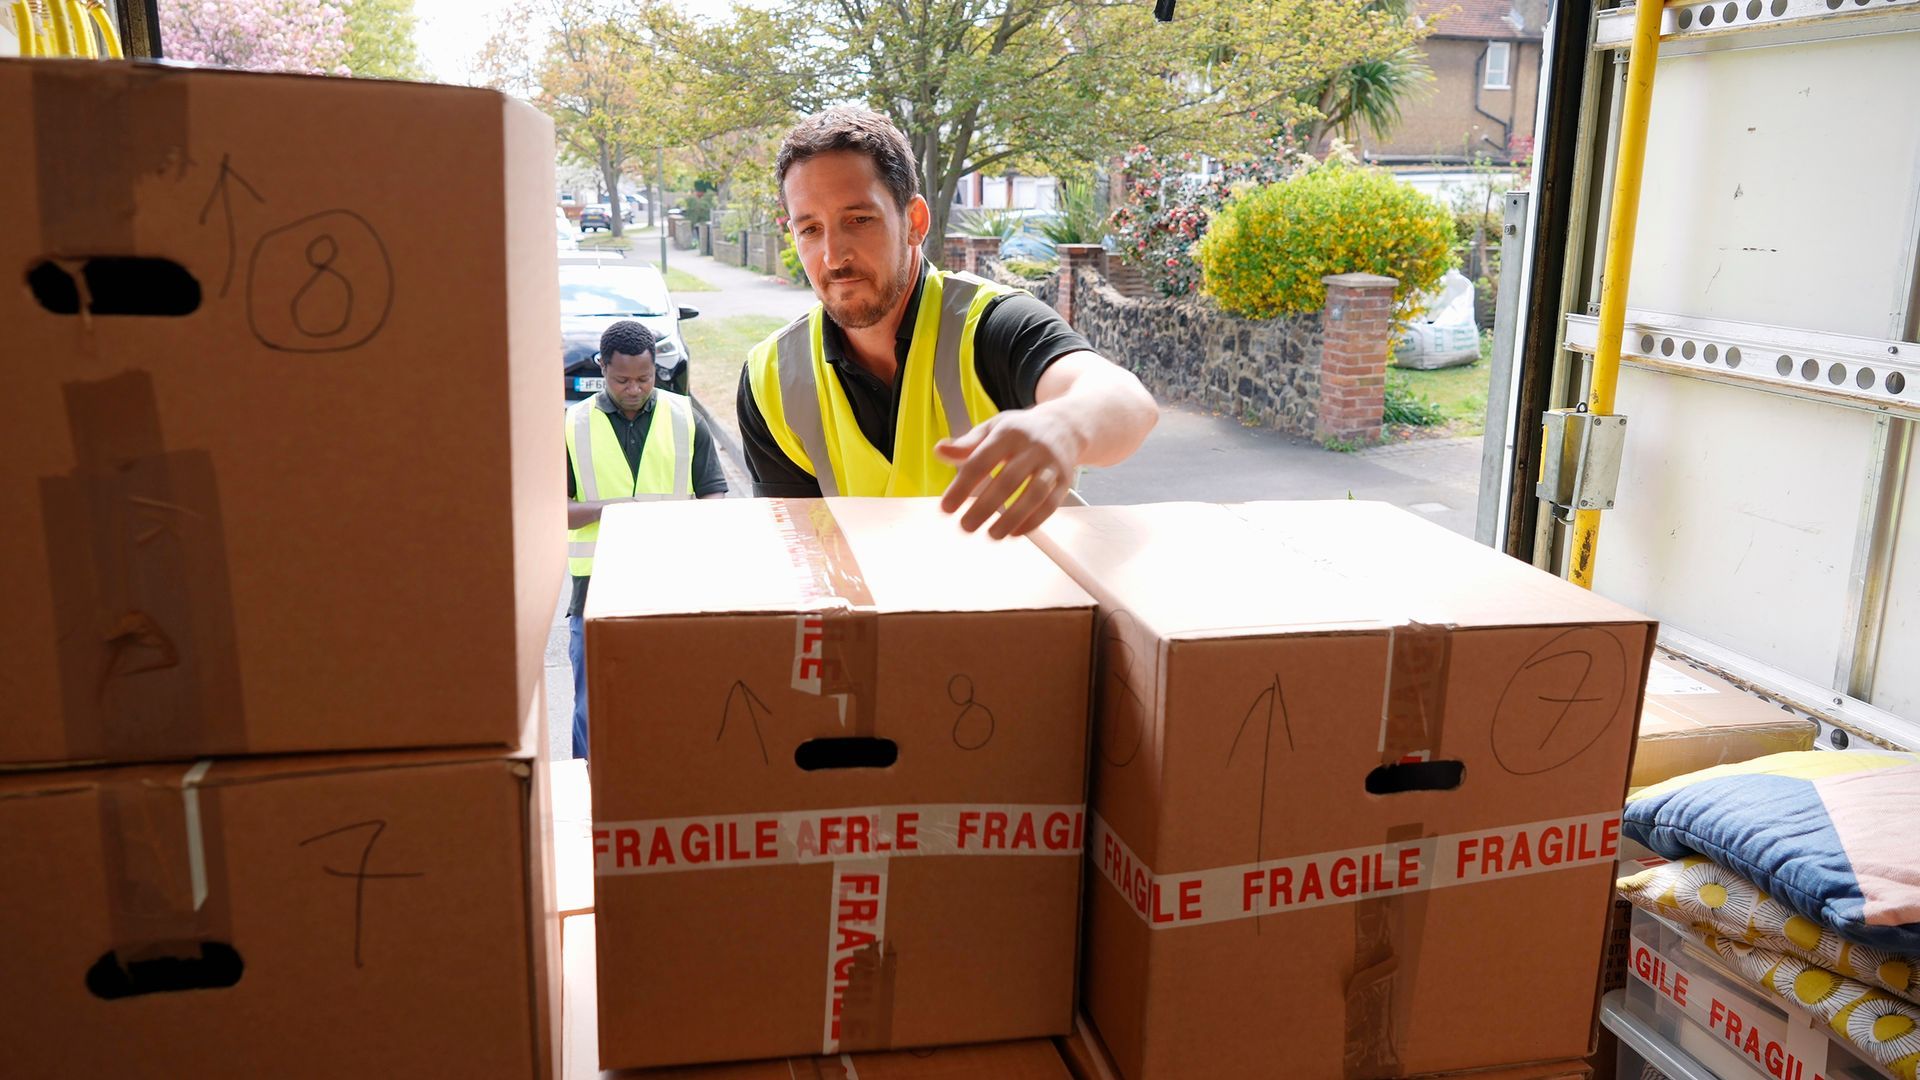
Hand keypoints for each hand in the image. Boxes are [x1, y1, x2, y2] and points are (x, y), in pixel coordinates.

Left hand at [935, 408, 1084, 538]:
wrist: (1064, 426)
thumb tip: (940, 451)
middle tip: (965, 526)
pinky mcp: (1065, 480)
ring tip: (992, 535)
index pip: (982, 461)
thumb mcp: (992, 429)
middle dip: (985, 507)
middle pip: (1008, 480)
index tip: (946, 508)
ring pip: (1034, 494)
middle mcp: (1033, 447)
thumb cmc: (1020, 431)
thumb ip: (967, 444)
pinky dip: (1033, 522)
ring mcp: (1051, 464)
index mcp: (1009, 433)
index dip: (962, 486)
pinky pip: (1050, 504)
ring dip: (1012, 518)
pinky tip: (1014, 533)